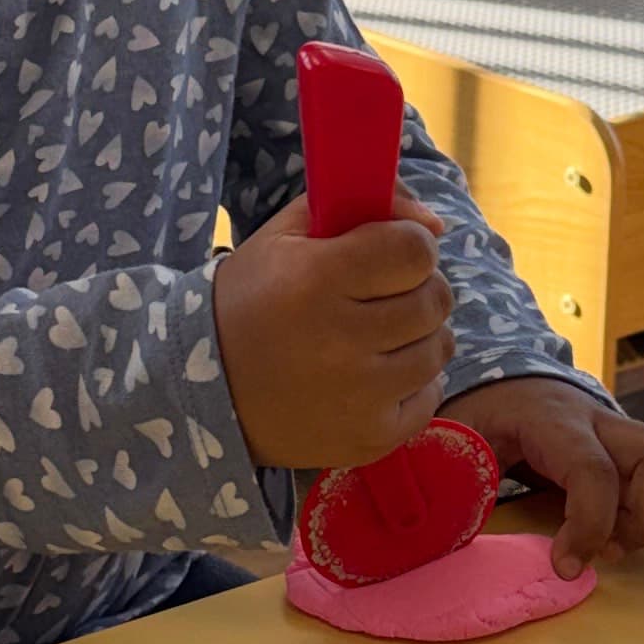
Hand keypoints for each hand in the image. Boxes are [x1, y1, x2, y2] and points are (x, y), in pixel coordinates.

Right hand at [214, 189, 452, 470]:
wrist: (205, 388)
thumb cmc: (251, 300)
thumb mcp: (288, 236)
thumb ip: (363, 206)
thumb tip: (438, 225)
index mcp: (317, 279)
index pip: (414, 250)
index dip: (410, 244)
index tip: (389, 253)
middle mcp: (342, 340)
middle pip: (434, 298)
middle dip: (417, 288)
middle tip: (383, 295)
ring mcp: (360, 396)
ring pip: (438, 347)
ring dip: (418, 335)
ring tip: (379, 335)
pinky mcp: (371, 437)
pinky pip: (429, 395)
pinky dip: (412, 383)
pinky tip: (375, 374)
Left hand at [448, 375, 643, 575]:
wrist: (501, 383)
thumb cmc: (476, 421)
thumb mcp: (452, 440)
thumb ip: (449, 471)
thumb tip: (443, 510)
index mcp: (552, 420)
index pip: (592, 469)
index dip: (587, 524)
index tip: (566, 567)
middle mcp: (603, 418)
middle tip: (616, 554)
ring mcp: (634, 429)